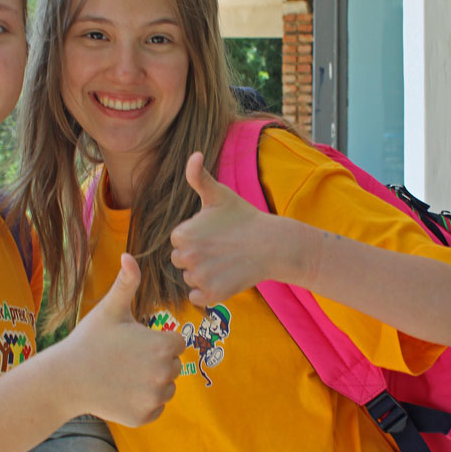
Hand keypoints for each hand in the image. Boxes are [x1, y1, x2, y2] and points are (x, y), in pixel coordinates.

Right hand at [61, 253, 184, 426]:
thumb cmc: (89, 340)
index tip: (134, 342)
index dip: (157, 340)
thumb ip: (126, 283)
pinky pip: (155, 408)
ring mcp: (154, 398)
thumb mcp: (110, 310)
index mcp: (163, 345)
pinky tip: (120, 392)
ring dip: (151, 383)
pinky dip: (142, 402)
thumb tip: (129, 255)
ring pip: (166, 388)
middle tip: (125, 359)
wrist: (65, 379)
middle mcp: (164, 374)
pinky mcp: (145, 417)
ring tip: (123, 375)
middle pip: (173, 366)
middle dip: (155, 362)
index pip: (177, 343)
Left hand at [170, 152, 273, 305]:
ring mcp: (199, 278)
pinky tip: (224, 277)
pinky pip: (197, 297)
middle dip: (197, 257)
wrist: (272, 245)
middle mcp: (186, 257)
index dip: (195, 238)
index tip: (214, 234)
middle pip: (181, 262)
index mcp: (181, 234)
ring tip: (225, 261)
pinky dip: (207, 292)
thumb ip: (198, 177)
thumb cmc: (243, 217)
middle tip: (221, 248)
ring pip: (190, 279)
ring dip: (203, 274)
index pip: (178, 242)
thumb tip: (193, 154)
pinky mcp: (211, 295)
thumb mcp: (219, 194)